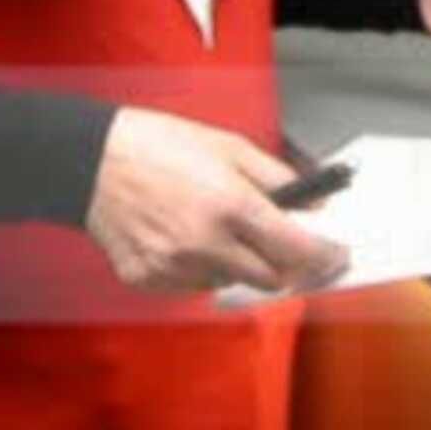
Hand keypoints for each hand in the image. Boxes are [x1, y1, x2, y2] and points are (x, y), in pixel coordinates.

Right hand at [84, 108, 349, 293]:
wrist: (93, 162)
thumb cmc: (161, 146)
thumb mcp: (230, 146)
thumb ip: (278, 178)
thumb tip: (315, 204)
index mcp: (231, 205)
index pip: (295, 248)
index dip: (324, 257)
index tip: (337, 257)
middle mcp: (205, 243)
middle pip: (270, 278)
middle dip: (283, 263)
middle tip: (278, 241)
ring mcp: (175, 267)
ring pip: (229, 282)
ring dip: (237, 263)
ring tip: (214, 226)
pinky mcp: (148, 280)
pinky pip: (192, 285)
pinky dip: (200, 267)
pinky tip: (183, 236)